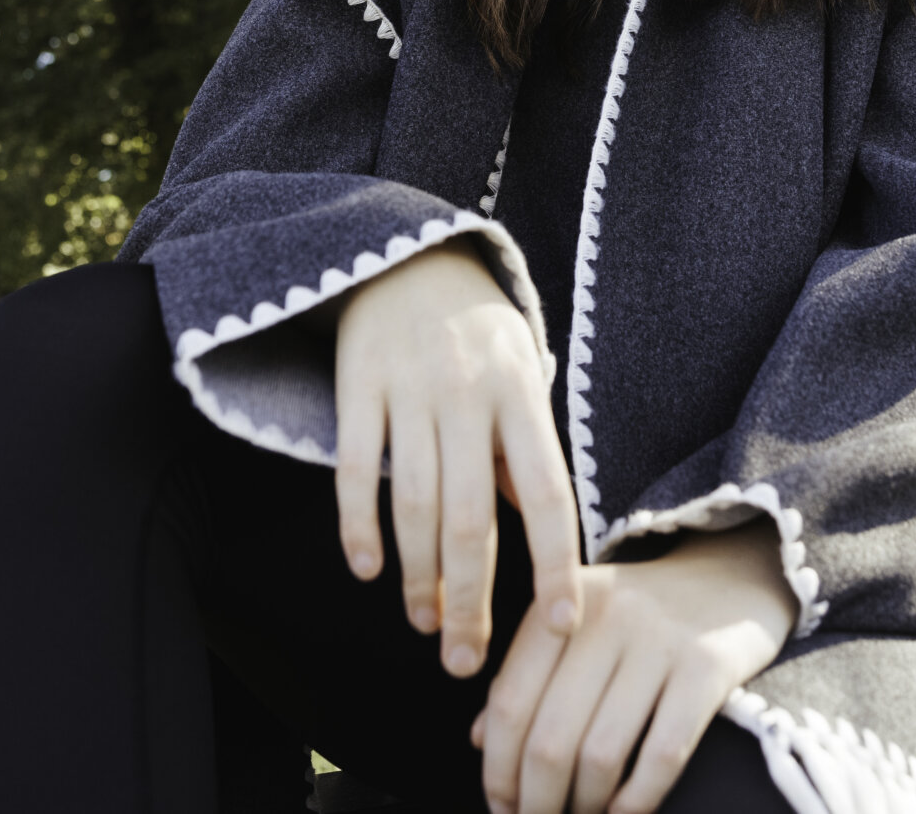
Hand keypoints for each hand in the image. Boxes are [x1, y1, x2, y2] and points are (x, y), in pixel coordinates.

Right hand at [334, 239, 581, 677]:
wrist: (409, 254)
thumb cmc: (478, 332)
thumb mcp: (522, 374)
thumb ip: (526, 449)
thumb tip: (535, 534)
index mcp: (522, 394)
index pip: (547, 495)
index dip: (554, 564)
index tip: (560, 627)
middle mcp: (469, 392)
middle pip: (471, 517)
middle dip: (470, 599)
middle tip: (465, 662)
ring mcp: (410, 387)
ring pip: (414, 503)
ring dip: (417, 576)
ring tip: (425, 625)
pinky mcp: (358, 382)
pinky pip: (356, 467)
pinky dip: (358, 524)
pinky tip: (366, 570)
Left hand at [472, 520, 795, 813]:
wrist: (732, 576)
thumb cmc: (640, 615)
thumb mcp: (577, 626)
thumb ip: (529, 676)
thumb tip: (479, 740)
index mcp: (561, 606)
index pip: (509, 702)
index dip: (497, 768)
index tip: (501, 807)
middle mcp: (605, 617)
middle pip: (549, 735)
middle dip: (535, 800)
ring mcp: (659, 640)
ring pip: (600, 752)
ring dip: (583, 806)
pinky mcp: (708, 666)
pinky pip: (663, 753)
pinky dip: (637, 799)